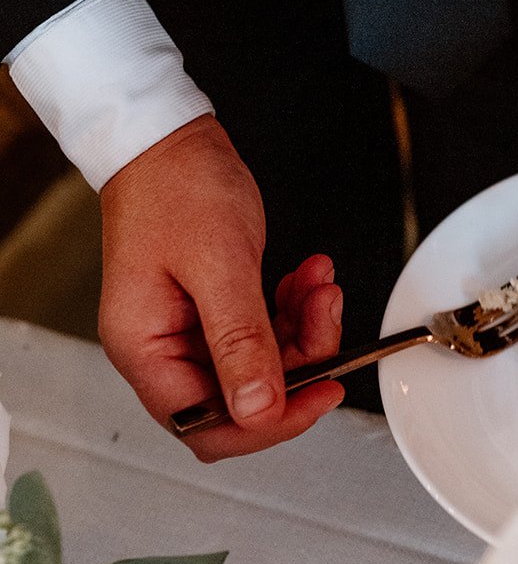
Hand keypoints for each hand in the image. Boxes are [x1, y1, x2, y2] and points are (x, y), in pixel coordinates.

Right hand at [99, 115, 345, 459]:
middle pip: (239, 400)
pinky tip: (306, 279)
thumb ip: (240, 342)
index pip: (205, 426)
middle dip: (295, 367)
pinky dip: (293, 311)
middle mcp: (161, 349)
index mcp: (145, 349)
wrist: (169, 137)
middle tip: (327, 323)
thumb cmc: (176, 186)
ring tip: (319, 287)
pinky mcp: (212, 310)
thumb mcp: (219, 265)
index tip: (320, 393)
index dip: (268, 422)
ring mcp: (187, 330)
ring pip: (261, 365)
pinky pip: (263, 333)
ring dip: (302, 332)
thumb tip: (258, 410)